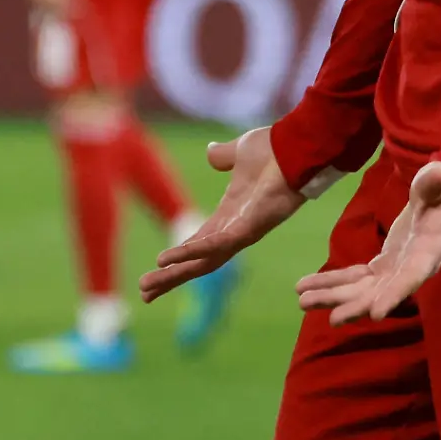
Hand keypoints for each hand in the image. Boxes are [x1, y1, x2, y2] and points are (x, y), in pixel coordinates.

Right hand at [139, 127, 303, 302]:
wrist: (296, 144)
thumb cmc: (274, 149)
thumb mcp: (239, 152)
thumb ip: (224, 156)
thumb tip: (211, 153)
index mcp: (229, 215)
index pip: (198, 244)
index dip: (178, 258)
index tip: (155, 268)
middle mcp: (234, 229)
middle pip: (198, 262)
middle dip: (172, 278)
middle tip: (144, 294)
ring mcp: (242, 231)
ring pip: (203, 262)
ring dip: (175, 274)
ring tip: (147, 288)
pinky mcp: (249, 227)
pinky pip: (215, 244)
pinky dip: (190, 252)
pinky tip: (166, 259)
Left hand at [296, 160, 440, 325]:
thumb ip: (436, 182)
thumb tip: (437, 174)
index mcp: (430, 250)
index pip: (412, 276)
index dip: (395, 294)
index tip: (376, 314)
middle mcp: (411, 268)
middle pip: (381, 292)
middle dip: (356, 304)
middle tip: (331, 318)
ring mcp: (395, 270)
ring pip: (362, 290)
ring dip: (333, 296)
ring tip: (302, 301)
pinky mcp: (383, 266)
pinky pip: (355, 278)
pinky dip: (332, 282)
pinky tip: (308, 287)